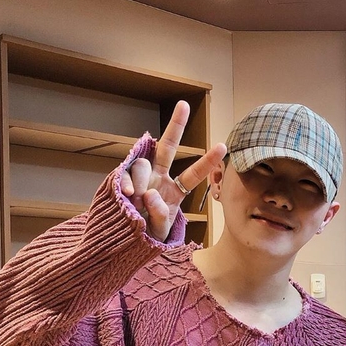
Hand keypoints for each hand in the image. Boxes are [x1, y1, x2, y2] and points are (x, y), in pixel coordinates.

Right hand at [121, 100, 226, 241]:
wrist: (122, 240)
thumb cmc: (146, 235)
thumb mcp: (159, 231)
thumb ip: (159, 216)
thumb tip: (150, 194)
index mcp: (174, 190)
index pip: (193, 174)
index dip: (207, 161)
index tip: (223, 146)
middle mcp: (158, 178)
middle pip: (167, 147)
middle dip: (175, 126)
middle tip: (184, 105)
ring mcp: (140, 177)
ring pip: (144, 164)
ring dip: (143, 181)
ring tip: (139, 201)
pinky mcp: (123, 180)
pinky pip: (126, 173)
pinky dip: (129, 183)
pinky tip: (129, 195)